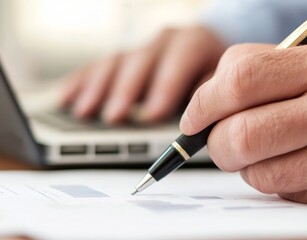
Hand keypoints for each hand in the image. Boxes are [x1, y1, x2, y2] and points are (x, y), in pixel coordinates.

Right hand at [59, 26, 224, 122]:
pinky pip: (99, 67)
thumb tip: (199, 116)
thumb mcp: (221, 78)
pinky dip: (82, 82)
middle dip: (126, 91)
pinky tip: (67, 97)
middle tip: (114, 117)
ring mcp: (141, 48)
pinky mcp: (125, 58)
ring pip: (115, 64)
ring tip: (84, 112)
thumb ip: (211, 94)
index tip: (153, 115)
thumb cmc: (213, 70)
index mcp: (193, 43)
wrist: (205, 48)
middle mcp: (164, 41)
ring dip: (98, 89)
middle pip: (140, 62)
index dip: (164, 88)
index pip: (178, 61)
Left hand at [180, 41, 306, 206]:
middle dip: (216, 144)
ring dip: (246, 167)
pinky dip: (275, 182)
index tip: (194, 118)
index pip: (240, 78)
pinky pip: (284, 194)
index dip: (204, 102)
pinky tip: (296, 166)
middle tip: (221, 142)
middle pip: (241, 133)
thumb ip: (261, 76)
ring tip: (266, 152)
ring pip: (258, 173)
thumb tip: (204, 109)